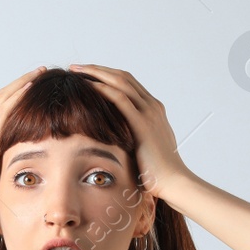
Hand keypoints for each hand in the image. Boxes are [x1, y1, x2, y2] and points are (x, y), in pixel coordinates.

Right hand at [0, 66, 46, 216]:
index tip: (30, 86)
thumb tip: (10, 167)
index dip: (14, 95)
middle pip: (1, 97)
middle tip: (39, 71)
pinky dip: (18, 97)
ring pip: (4, 98)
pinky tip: (31, 88)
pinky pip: (5, 112)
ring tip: (39, 72)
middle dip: (21, 82)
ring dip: (23, 83)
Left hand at [70, 64, 190, 200]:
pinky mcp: (143, 124)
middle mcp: (152, 106)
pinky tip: (88, 86)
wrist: (174, 181)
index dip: (106, 75)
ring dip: (97, 73)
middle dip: (98, 69)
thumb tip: (116, 140)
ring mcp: (149, 113)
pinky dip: (104, 89)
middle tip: (76, 67)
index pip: (127, 83)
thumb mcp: (144, 147)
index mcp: (153, 109)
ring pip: (121, 82)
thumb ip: (133, 137)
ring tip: (77, 71)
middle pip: (122, 77)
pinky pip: (121, 100)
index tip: (86, 74)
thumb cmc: (157, 171)